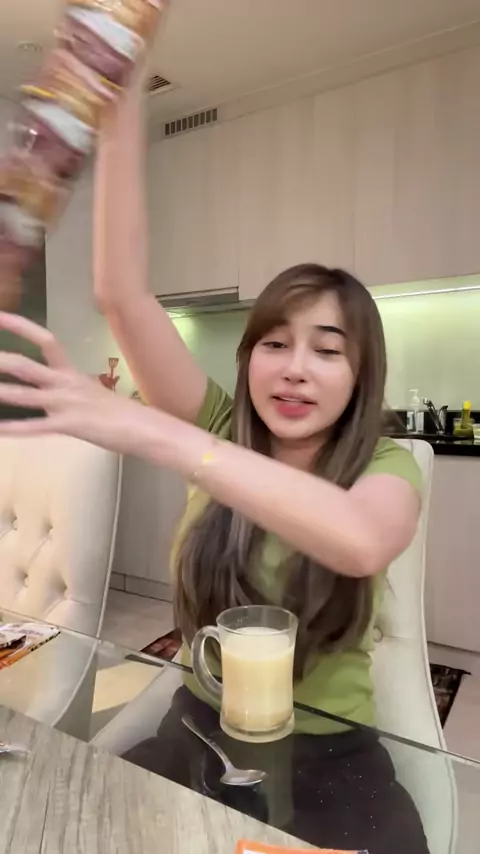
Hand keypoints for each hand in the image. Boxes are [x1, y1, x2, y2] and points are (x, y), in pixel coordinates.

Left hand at [0, 312, 161, 455]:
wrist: (142, 426)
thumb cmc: (118, 412)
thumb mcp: (90, 392)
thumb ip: (67, 388)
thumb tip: (51, 390)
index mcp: (71, 373)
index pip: (46, 341)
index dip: (22, 327)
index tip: (0, 316)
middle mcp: (65, 383)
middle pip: (26, 366)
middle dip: (2, 359)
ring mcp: (65, 404)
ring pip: (26, 395)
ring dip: (1, 391)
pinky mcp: (69, 425)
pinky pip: (36, 427)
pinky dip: (14, 429)